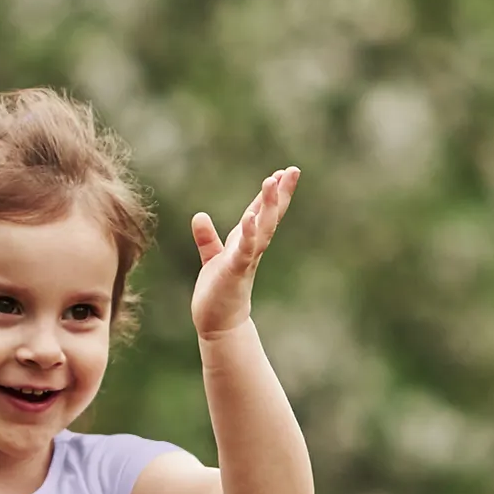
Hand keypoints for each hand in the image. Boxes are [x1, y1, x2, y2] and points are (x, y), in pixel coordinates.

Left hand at [190, 168, 299, 336]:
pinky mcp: (235, 271)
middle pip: (270, 216)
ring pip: (262, 228)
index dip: (271, 194)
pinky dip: (249, 233)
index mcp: (245, 243)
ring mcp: (245, 259)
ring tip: (273, 181)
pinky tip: (251, 217)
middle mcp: (250, 248)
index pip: (261, 213)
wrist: (218, 323)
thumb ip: (207, 238)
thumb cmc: (218, 292)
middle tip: (293, 170)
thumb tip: (199, 215)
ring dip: (268, 205)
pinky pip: (245, 249)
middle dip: (280, 193)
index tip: (284, 172)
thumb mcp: (211, 258)